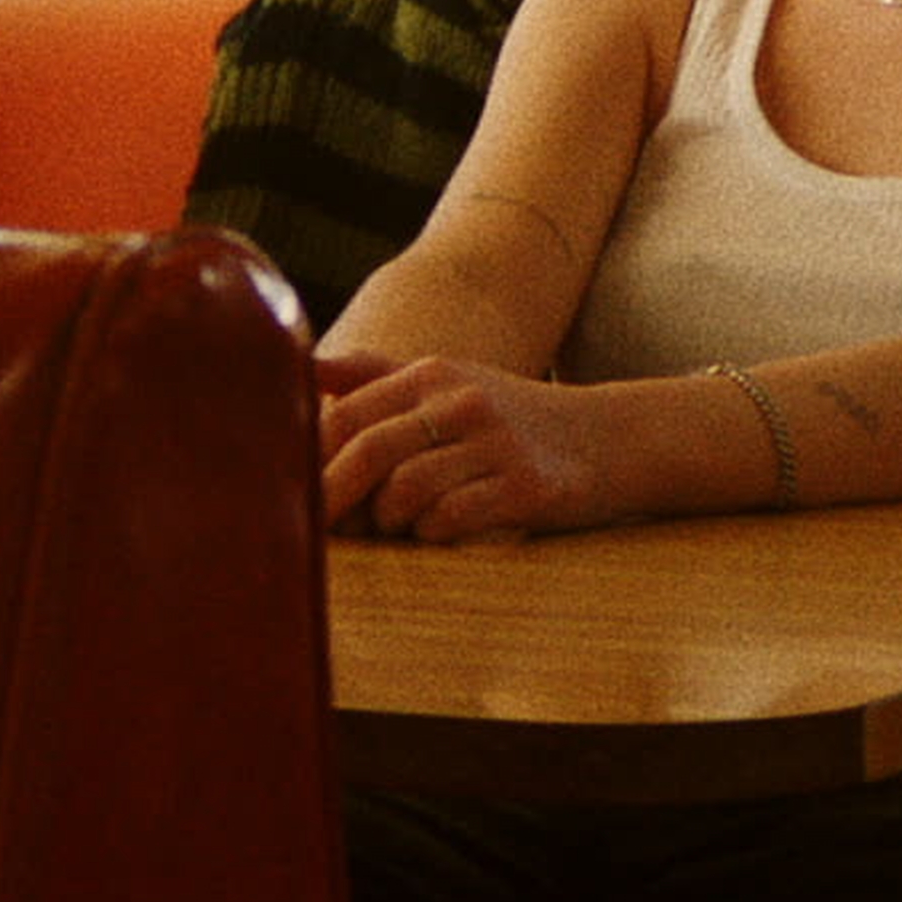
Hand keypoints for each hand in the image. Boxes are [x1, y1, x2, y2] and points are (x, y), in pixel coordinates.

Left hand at [315, 352, 616, 541]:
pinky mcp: (526, 489)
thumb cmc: (507, 418)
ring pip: (406, 491)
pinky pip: (451, 519)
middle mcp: (462, 402)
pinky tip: (437, 532)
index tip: (292, 493)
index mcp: (432, 375)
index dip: (311, 459)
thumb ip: (373, 376)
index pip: (346, 413)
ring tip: (393, 528)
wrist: (608, 439)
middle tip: (320, 531)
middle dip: (333, 498)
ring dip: (386, 522)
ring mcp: (496, 445)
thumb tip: (305, 368)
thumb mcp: (446, 381)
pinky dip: (430, 534)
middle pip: (369, 451)